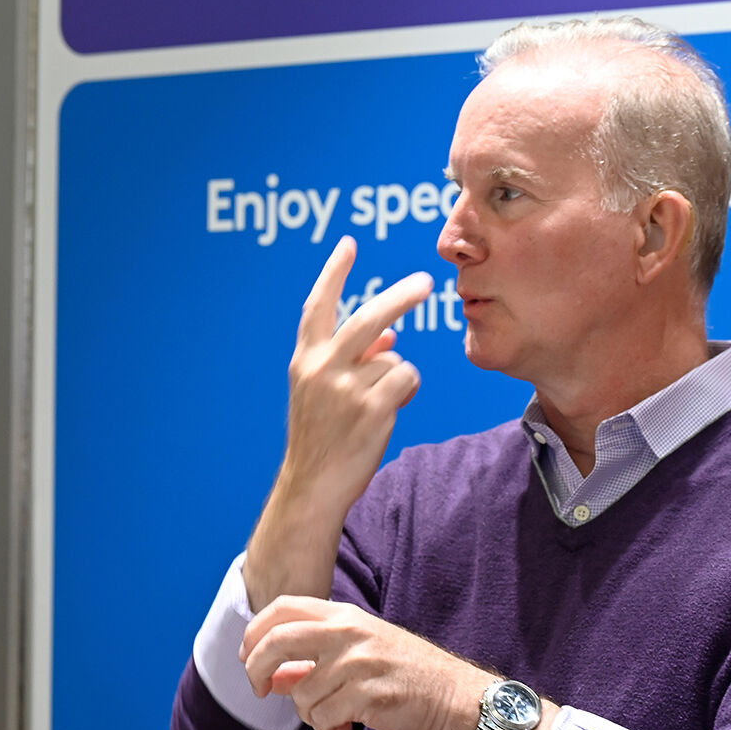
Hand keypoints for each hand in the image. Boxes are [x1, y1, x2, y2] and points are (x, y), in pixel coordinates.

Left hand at [240, 595, 486, 729]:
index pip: (282, 609)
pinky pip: (322, 718)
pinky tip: (347, 725)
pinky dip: (327, 728)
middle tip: (259, 689)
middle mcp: (348, 633)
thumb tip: (269, 676)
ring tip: (334, 713)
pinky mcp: (367, 695)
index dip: (255, 632)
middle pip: (277, 641)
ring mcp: (357, 663)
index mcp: (343, 615)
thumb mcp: (355, 652)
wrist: (449, 692)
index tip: (248, 657)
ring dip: (309, 713)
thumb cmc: (400, 671)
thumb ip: (310, 660)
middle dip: (256, 668)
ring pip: (300, 694)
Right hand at [243, 237, 432, 609]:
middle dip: (400, 296)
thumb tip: (391, 336)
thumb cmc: (323, 436)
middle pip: (369, 318)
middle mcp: (322, 368)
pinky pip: (407, 379)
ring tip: (377, 404)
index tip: (348, 245)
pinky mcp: (371, 409)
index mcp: (305, 360)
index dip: (333, 273)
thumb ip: (352, 359)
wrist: (312, 485)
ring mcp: (346, 388)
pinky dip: (407, 391)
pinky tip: (389, 412)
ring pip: (395, 358)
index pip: (318, 306)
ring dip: (396, 376)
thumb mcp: (323, 392)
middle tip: (425, 282)